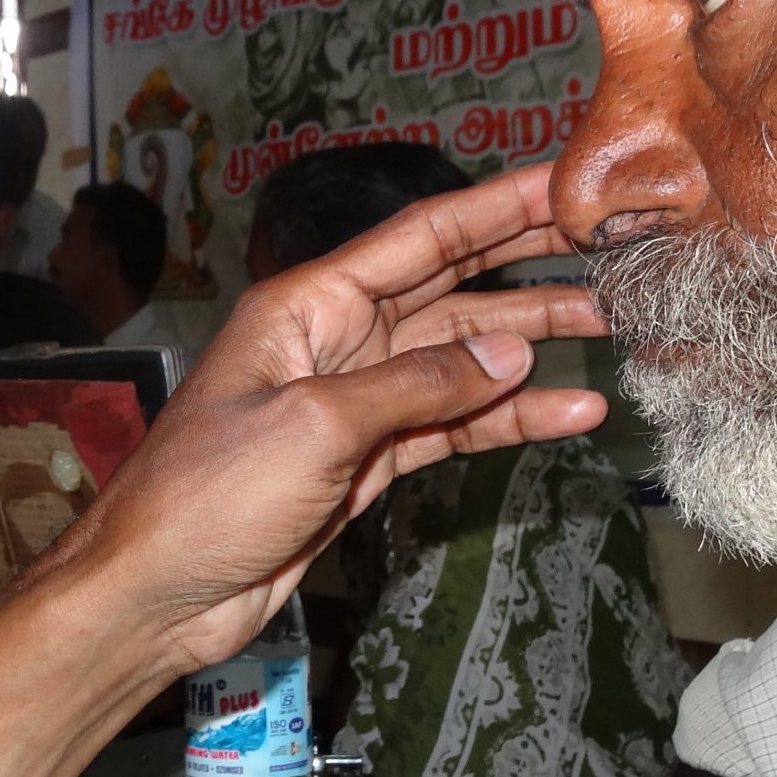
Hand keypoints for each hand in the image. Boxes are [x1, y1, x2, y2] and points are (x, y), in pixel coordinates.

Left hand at [60, 161, 606, 670]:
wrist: (160, 590)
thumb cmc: (207, 495)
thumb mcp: (313, 427)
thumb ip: (414, 387)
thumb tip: (507, 355)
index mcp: (309, 306)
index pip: (419, 239)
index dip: (496, 209)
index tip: (565, 185)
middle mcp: (336, 341)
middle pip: (450, 289)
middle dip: (530, 268)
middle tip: (614, 248)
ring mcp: (354, 402)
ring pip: (461, 359)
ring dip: (532, 345)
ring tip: (616, 325)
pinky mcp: (365, 460)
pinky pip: (450, 427)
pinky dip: (507, 420)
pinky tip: (569, 412)